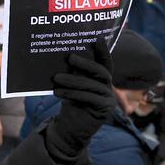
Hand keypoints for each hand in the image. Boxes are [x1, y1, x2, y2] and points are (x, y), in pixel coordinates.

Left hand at [46, 37, 115, 157]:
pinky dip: (73, 94)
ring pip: (92, 85)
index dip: (103, 50)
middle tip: (69, 57)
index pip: (104, 62)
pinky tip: (58, 92)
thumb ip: (72, 72)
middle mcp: (107, 86)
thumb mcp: (70, 85)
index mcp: (100, 78)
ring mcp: (108, 98)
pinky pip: (90, 98)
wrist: (69, 127)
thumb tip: (64, 56)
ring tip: (55, 78)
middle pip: (101, 71)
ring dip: (73, 80)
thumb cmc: (69, 102)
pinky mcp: (104, 109)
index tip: (97, 37)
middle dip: (85, 63)